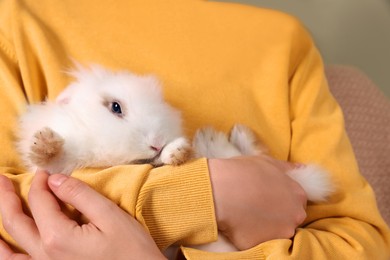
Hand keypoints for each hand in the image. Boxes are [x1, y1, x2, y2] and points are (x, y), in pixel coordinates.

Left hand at [0, 171, 165, 259]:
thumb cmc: (131, 249)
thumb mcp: (110, 216)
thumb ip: (80, 196)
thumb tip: (55, 179)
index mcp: (58, 237)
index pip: (40, 201)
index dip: (40, 182)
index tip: (45, 171)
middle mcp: (44, 256)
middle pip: (15, 221)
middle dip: (7, 196)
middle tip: (2, 179)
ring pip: (7, 250)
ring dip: (1, 223)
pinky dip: (6, 253)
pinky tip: (5, 246)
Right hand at [208, 155, 306, 249]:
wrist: (222, 190)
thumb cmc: (244, 172)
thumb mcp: (268, 162)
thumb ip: (288, 168)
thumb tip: (301, 168)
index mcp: (298, 195)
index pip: (297, 202)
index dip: (281, 201)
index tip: (267, 199)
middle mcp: (295, 216)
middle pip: (290, 219)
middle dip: (277, 216)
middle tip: (256, 208)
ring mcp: (281, 233)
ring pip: (276, 233)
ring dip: (265, 228)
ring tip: (247, 217)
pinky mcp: (264, 244)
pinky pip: (259, 243)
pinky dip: (251, 237)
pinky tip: (240, 225)